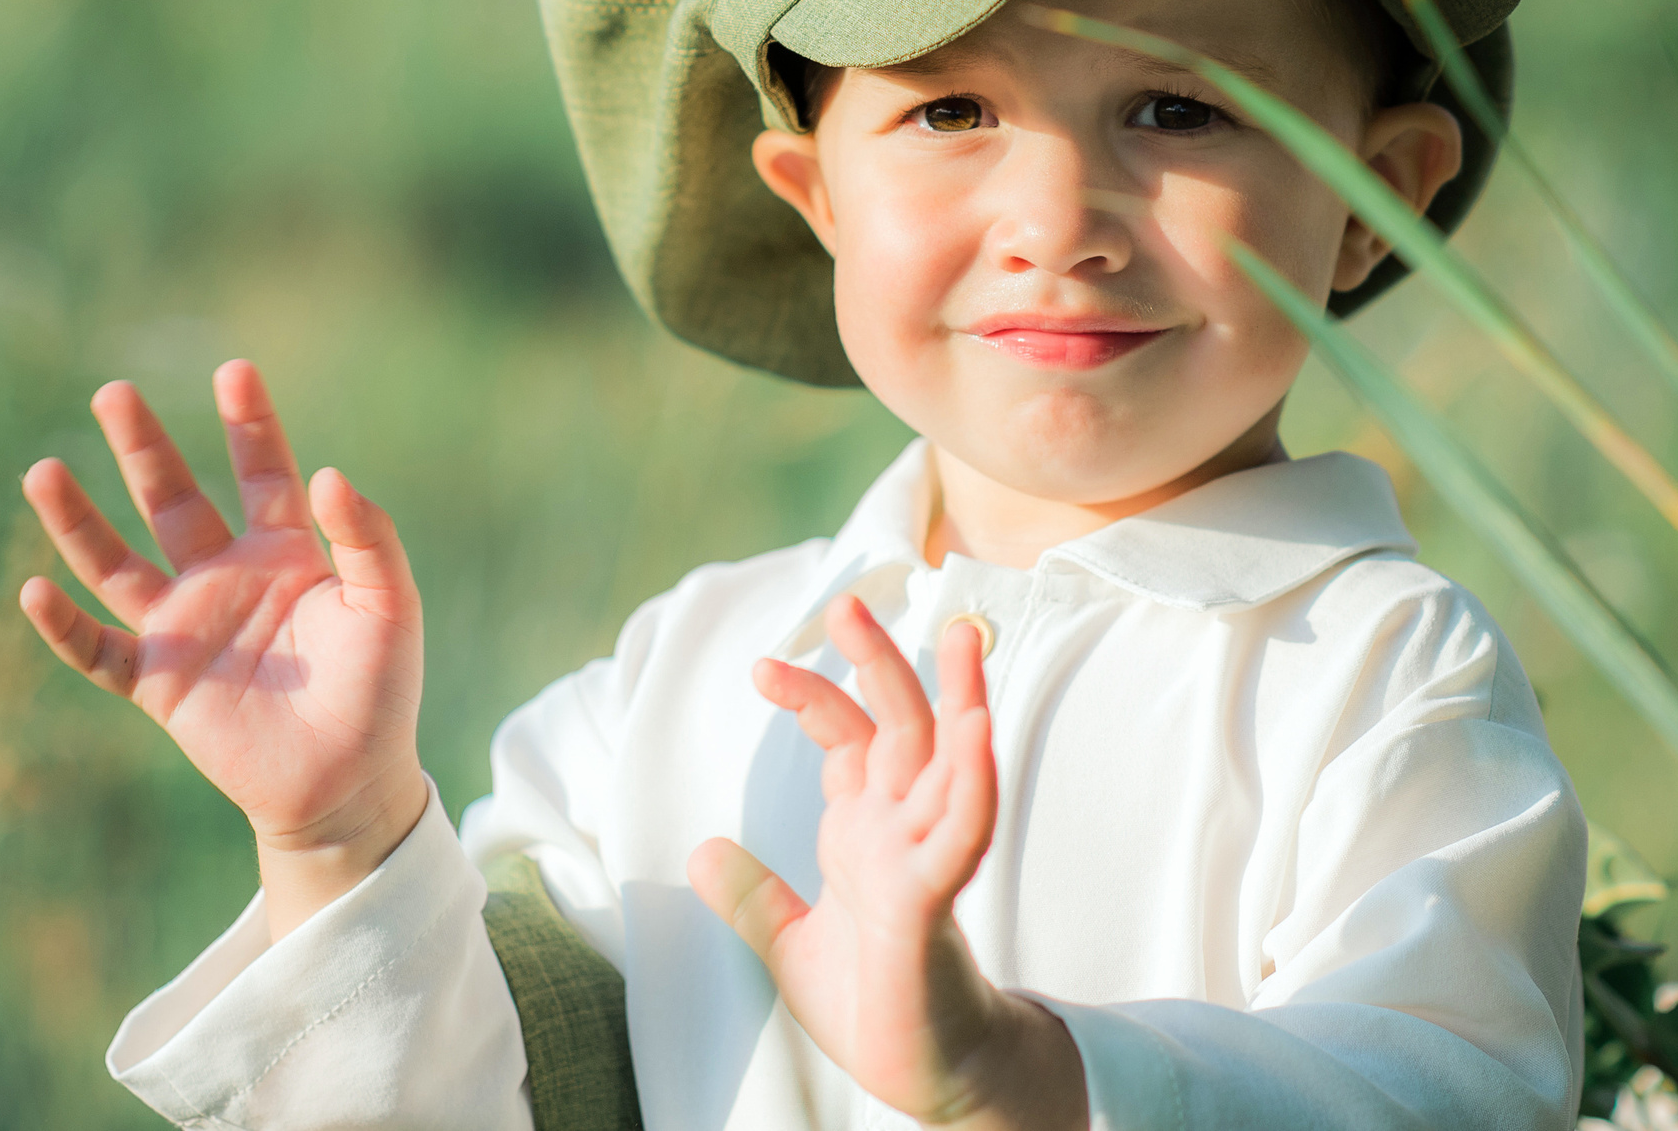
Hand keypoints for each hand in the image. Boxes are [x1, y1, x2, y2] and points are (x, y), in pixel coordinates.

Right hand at [19, 360, 428, 936]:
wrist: (348, 781)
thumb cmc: (380, 691)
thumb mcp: (389, 605)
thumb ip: (366, 538)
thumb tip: (329, 473)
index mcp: (285, 553)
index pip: (261, 471)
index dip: (248, 423)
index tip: (234, 369)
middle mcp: (226, 578)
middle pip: (173, 499)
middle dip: (144, 448)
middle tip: (113, 392)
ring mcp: (186, 627)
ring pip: (117, 563)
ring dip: (78, 522)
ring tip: (43, 470)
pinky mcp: (159, 682)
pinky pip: (98, 650)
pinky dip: (64, 625)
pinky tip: (35, 590)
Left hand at [687, 597, 1083, 1130]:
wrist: (928, 1075)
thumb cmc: (875, 1007)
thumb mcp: (788, 945)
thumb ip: (751, 897)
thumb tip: (700, 849)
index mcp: (869, 833)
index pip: (849, 741)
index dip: (812, 697)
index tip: (761, 667)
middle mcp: (904, 832)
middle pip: (901, 727)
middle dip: (878, 663)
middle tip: (848, 602)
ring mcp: (927, 861)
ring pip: (952, 762)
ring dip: (960, 698)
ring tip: (962, 636)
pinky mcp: (935, 903)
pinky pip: (962, 833)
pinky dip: (971, 782)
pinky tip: (977, 732)